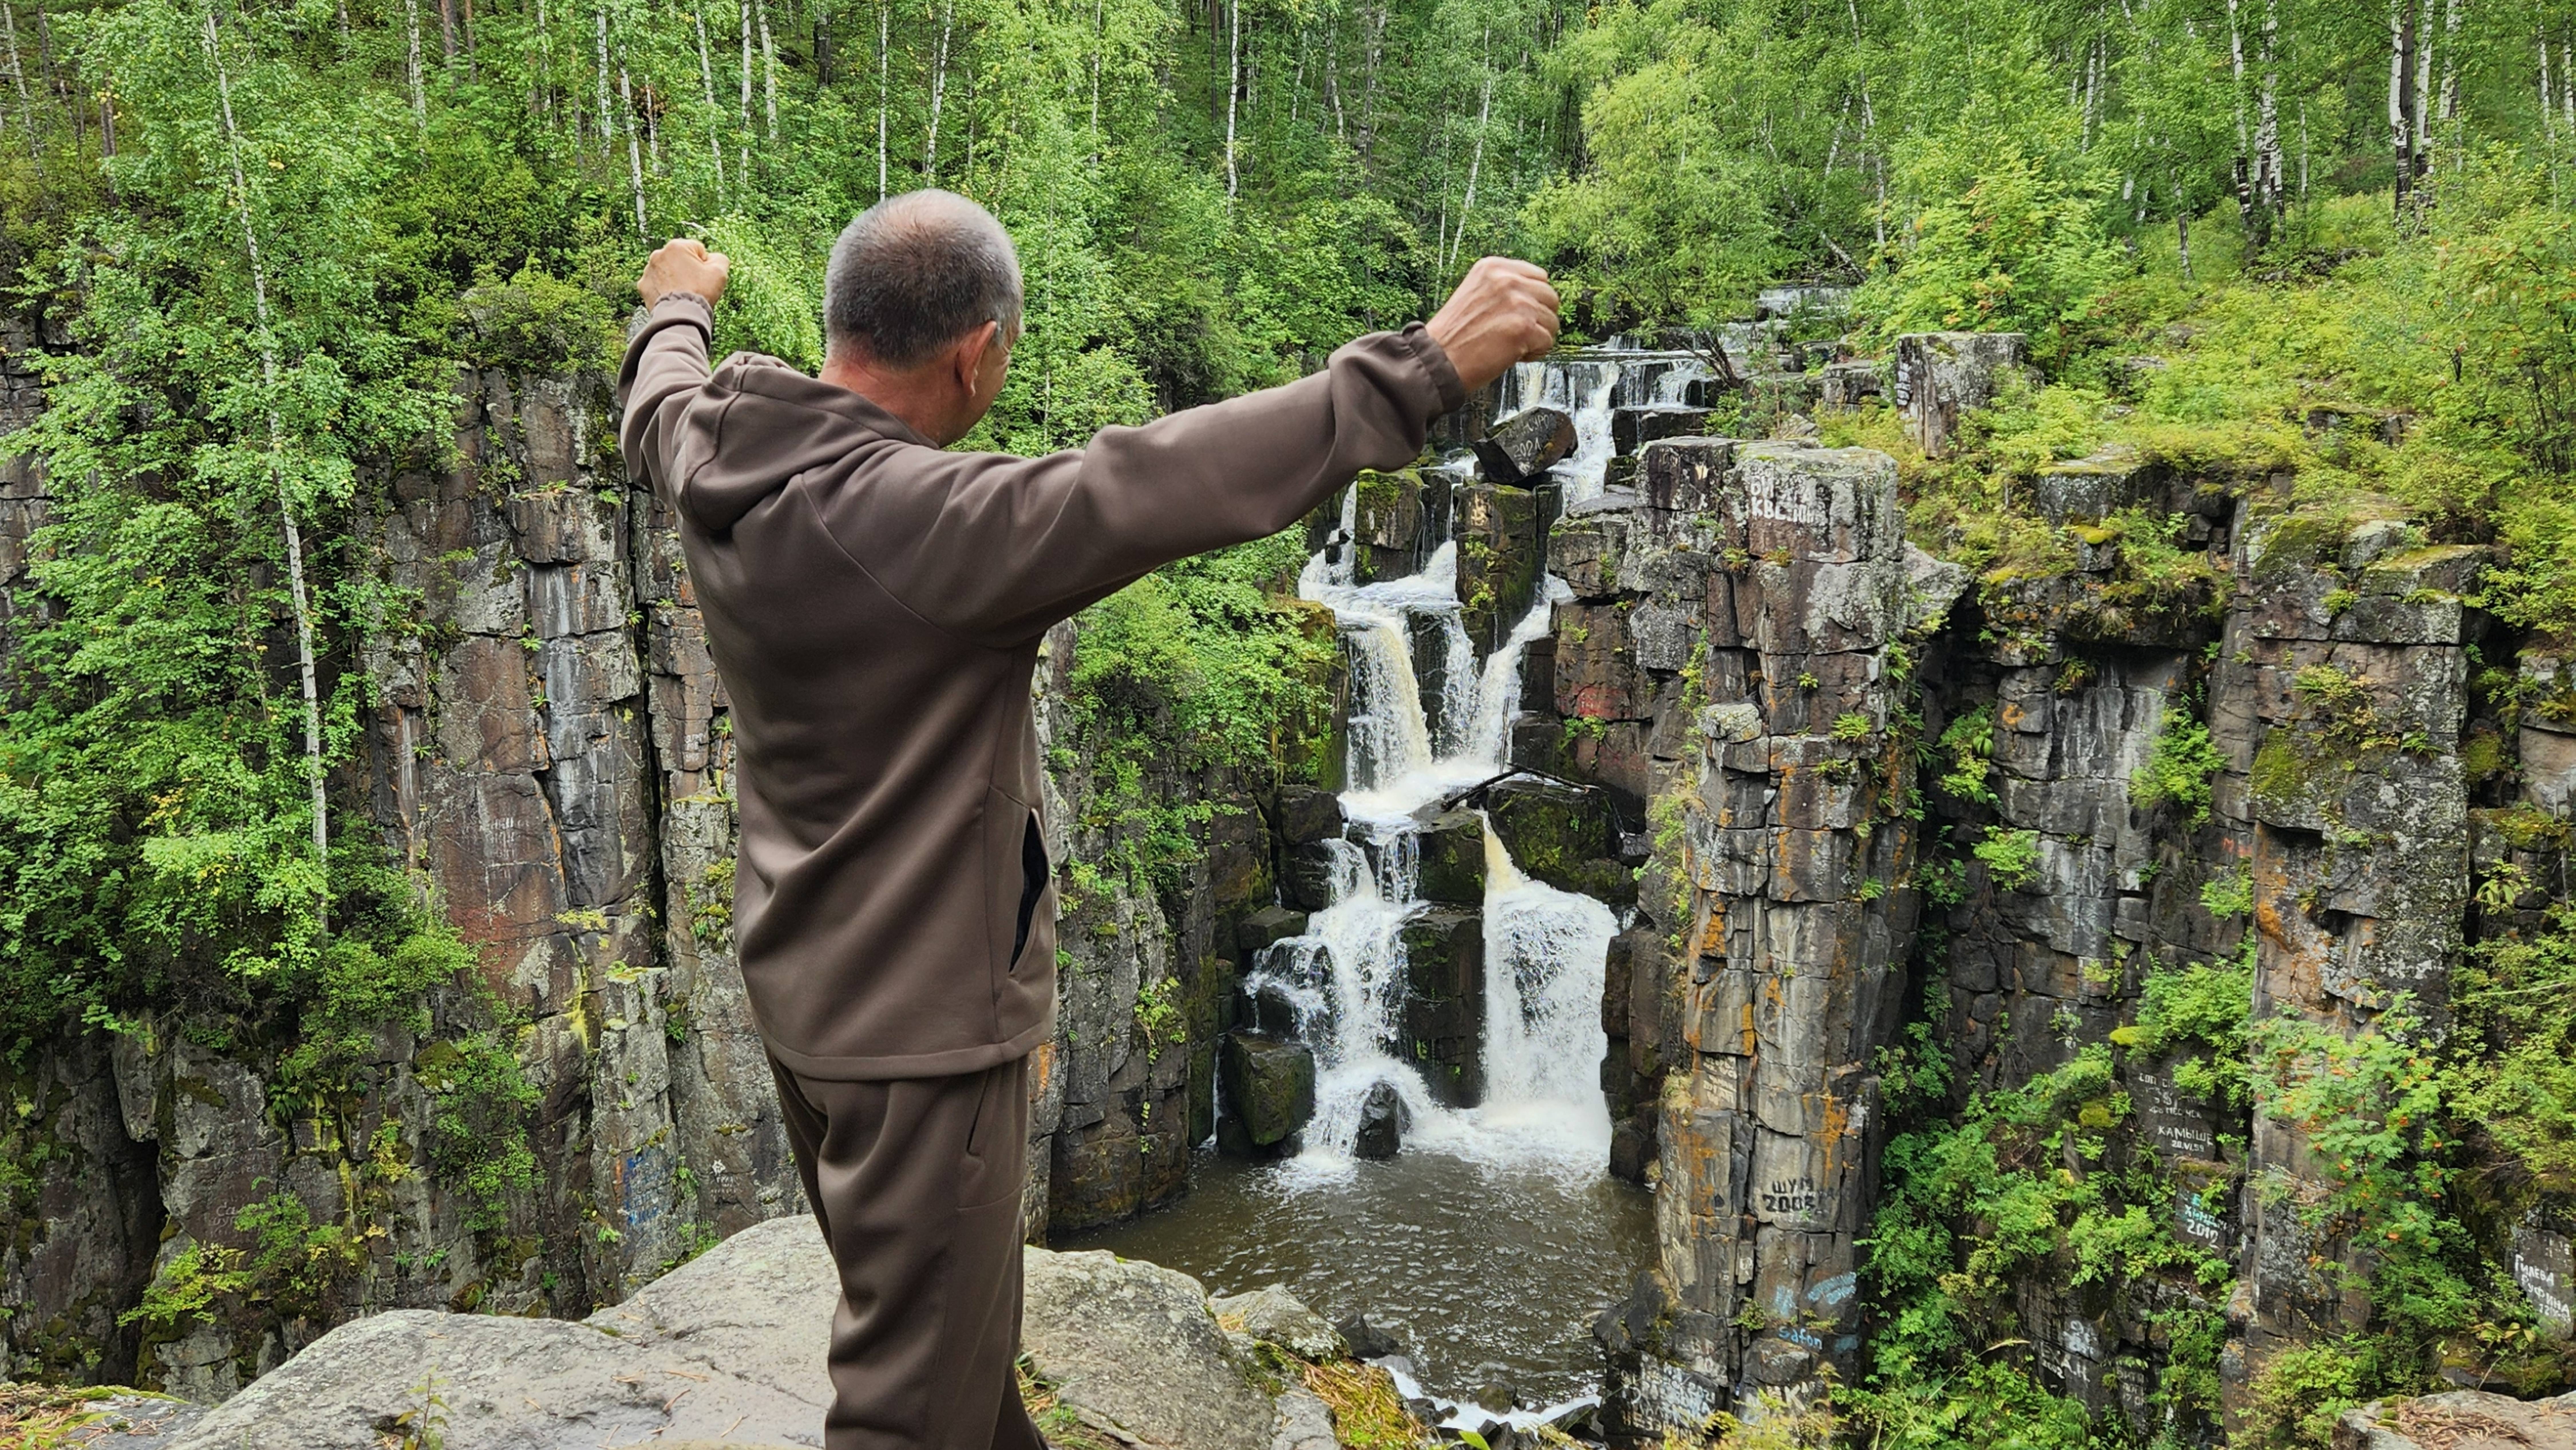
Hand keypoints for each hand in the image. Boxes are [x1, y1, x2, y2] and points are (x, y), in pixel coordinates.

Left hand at [637, 237, 730, 308]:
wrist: (681, 316)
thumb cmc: (700, 292)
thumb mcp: (720, 272)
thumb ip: (719, 258)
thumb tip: (713, 258)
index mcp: (676, 246)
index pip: (697, 249)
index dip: (705, 264)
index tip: (704, 276)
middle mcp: (658, 254)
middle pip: (680, 259)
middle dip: (688, 269)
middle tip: (694, 285)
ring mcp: (649, 271)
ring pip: (668, 271)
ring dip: (675, 279)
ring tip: (683, 293)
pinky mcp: (643, 286)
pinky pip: (657, 284)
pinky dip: (664, 289)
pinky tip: (673, 297)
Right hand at [1424, 257, 1560, 391]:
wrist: (1438, 359)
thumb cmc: (1454, 335)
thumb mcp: (1474, 293)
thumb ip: (1502, 288)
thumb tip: (1535, 296)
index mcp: (1493, 267)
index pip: (1538, 276)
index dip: (1534, 299)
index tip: (1520, 314)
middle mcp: (1507, 280)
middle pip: (1550, 297)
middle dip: (1540, 318)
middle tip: (1519, 333)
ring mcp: (1518, 303)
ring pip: (1552, 321)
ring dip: (1538, 337)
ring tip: (1514, 345)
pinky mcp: (1524, 328)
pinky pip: (1548, 341)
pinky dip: (1535, 353)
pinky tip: (1515, 355)